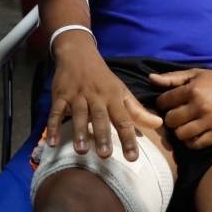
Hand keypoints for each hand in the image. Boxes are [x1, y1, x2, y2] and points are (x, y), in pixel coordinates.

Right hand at [48, 45, 162, 160]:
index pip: (124, 119)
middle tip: (105, 155)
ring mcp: (77, 96)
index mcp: (113, 97)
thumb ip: (138, 110)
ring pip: (79, 114)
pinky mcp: (60, 95)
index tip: (132, 158)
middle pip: (101, 117)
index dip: (128, 138)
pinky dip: (53, 126)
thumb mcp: (122, 91)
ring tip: (81, 150)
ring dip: (80, 132)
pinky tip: (52, 142)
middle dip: (103, 135)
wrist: (78, 53)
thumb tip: (159, 123)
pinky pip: (56, 112)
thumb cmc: (103, 78)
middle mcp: (96, 97)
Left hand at [150, 68, 211, 148]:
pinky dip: (191, 141)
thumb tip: (150, 79)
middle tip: (176, 114)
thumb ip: (172, 78)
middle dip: (170, 118)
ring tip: (184, 124)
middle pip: (170, 120)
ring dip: (179, 130)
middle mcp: (200, 106)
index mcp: (193, 90)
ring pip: (181, 134)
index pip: (164, 102)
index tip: (168, 102)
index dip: (162, 103)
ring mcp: (210, 121)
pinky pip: (196, 144)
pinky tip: (193, 133)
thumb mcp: (195, 74)